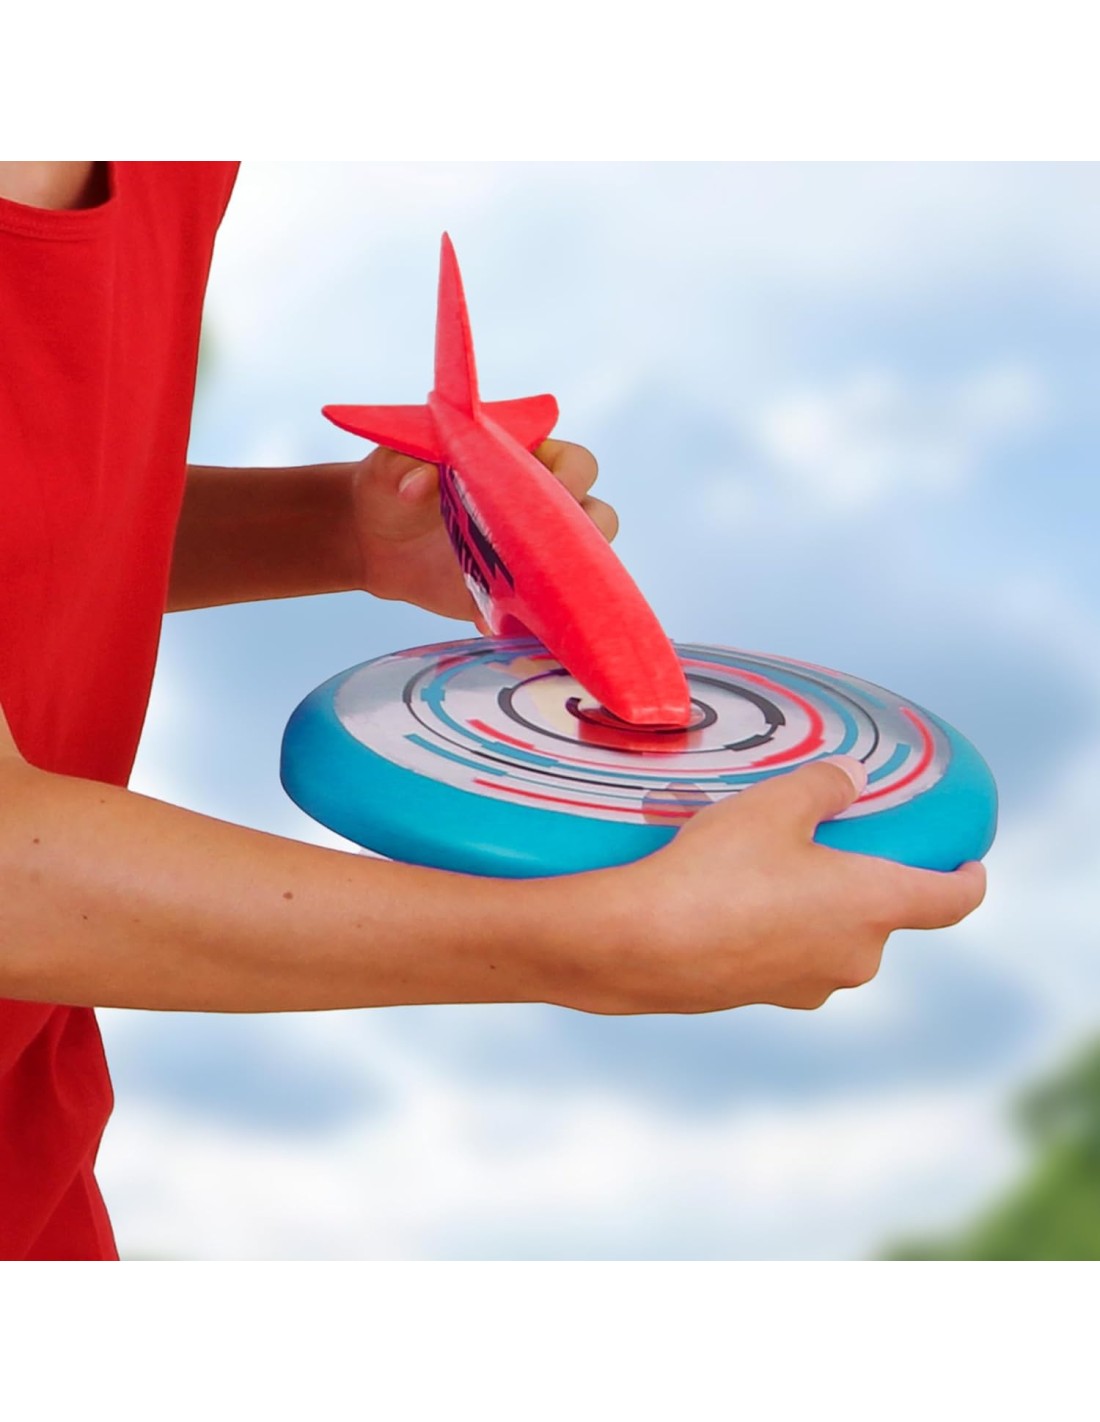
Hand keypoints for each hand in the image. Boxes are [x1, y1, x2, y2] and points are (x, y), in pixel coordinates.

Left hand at [349, 440, 617, 625]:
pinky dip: (527, 622)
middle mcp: (543, 509)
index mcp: (528, 461)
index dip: (573, 477)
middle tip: (545, 547)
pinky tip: (491, 621)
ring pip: (582, 570)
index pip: (578, 465)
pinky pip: (540, 613)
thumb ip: (410, 460)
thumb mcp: (396, 458)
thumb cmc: (395, 481)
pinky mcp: (515, 597)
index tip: (545, 492)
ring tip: (530, 591)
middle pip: (598, 519)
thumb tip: (415, 487)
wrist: (373, 538)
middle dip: (587, 535)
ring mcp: (533, 557)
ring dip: (566, 582)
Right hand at [565, 756, 986, 1013]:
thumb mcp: (772, 806)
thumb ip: (824, 785)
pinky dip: (774, 928)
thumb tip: (850, 780)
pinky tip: (729, 899)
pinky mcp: (762, 999)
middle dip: (863, 880)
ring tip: (765, 864)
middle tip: (827, 840)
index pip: (953, 901)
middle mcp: (855, 958)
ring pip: (831, 937)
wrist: (639, 944)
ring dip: (815, 906)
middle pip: (882, 915)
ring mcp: (808, 985)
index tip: (970, 864)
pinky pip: (785, 955)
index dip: (968, 878)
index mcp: (876, 907)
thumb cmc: (716, 872)